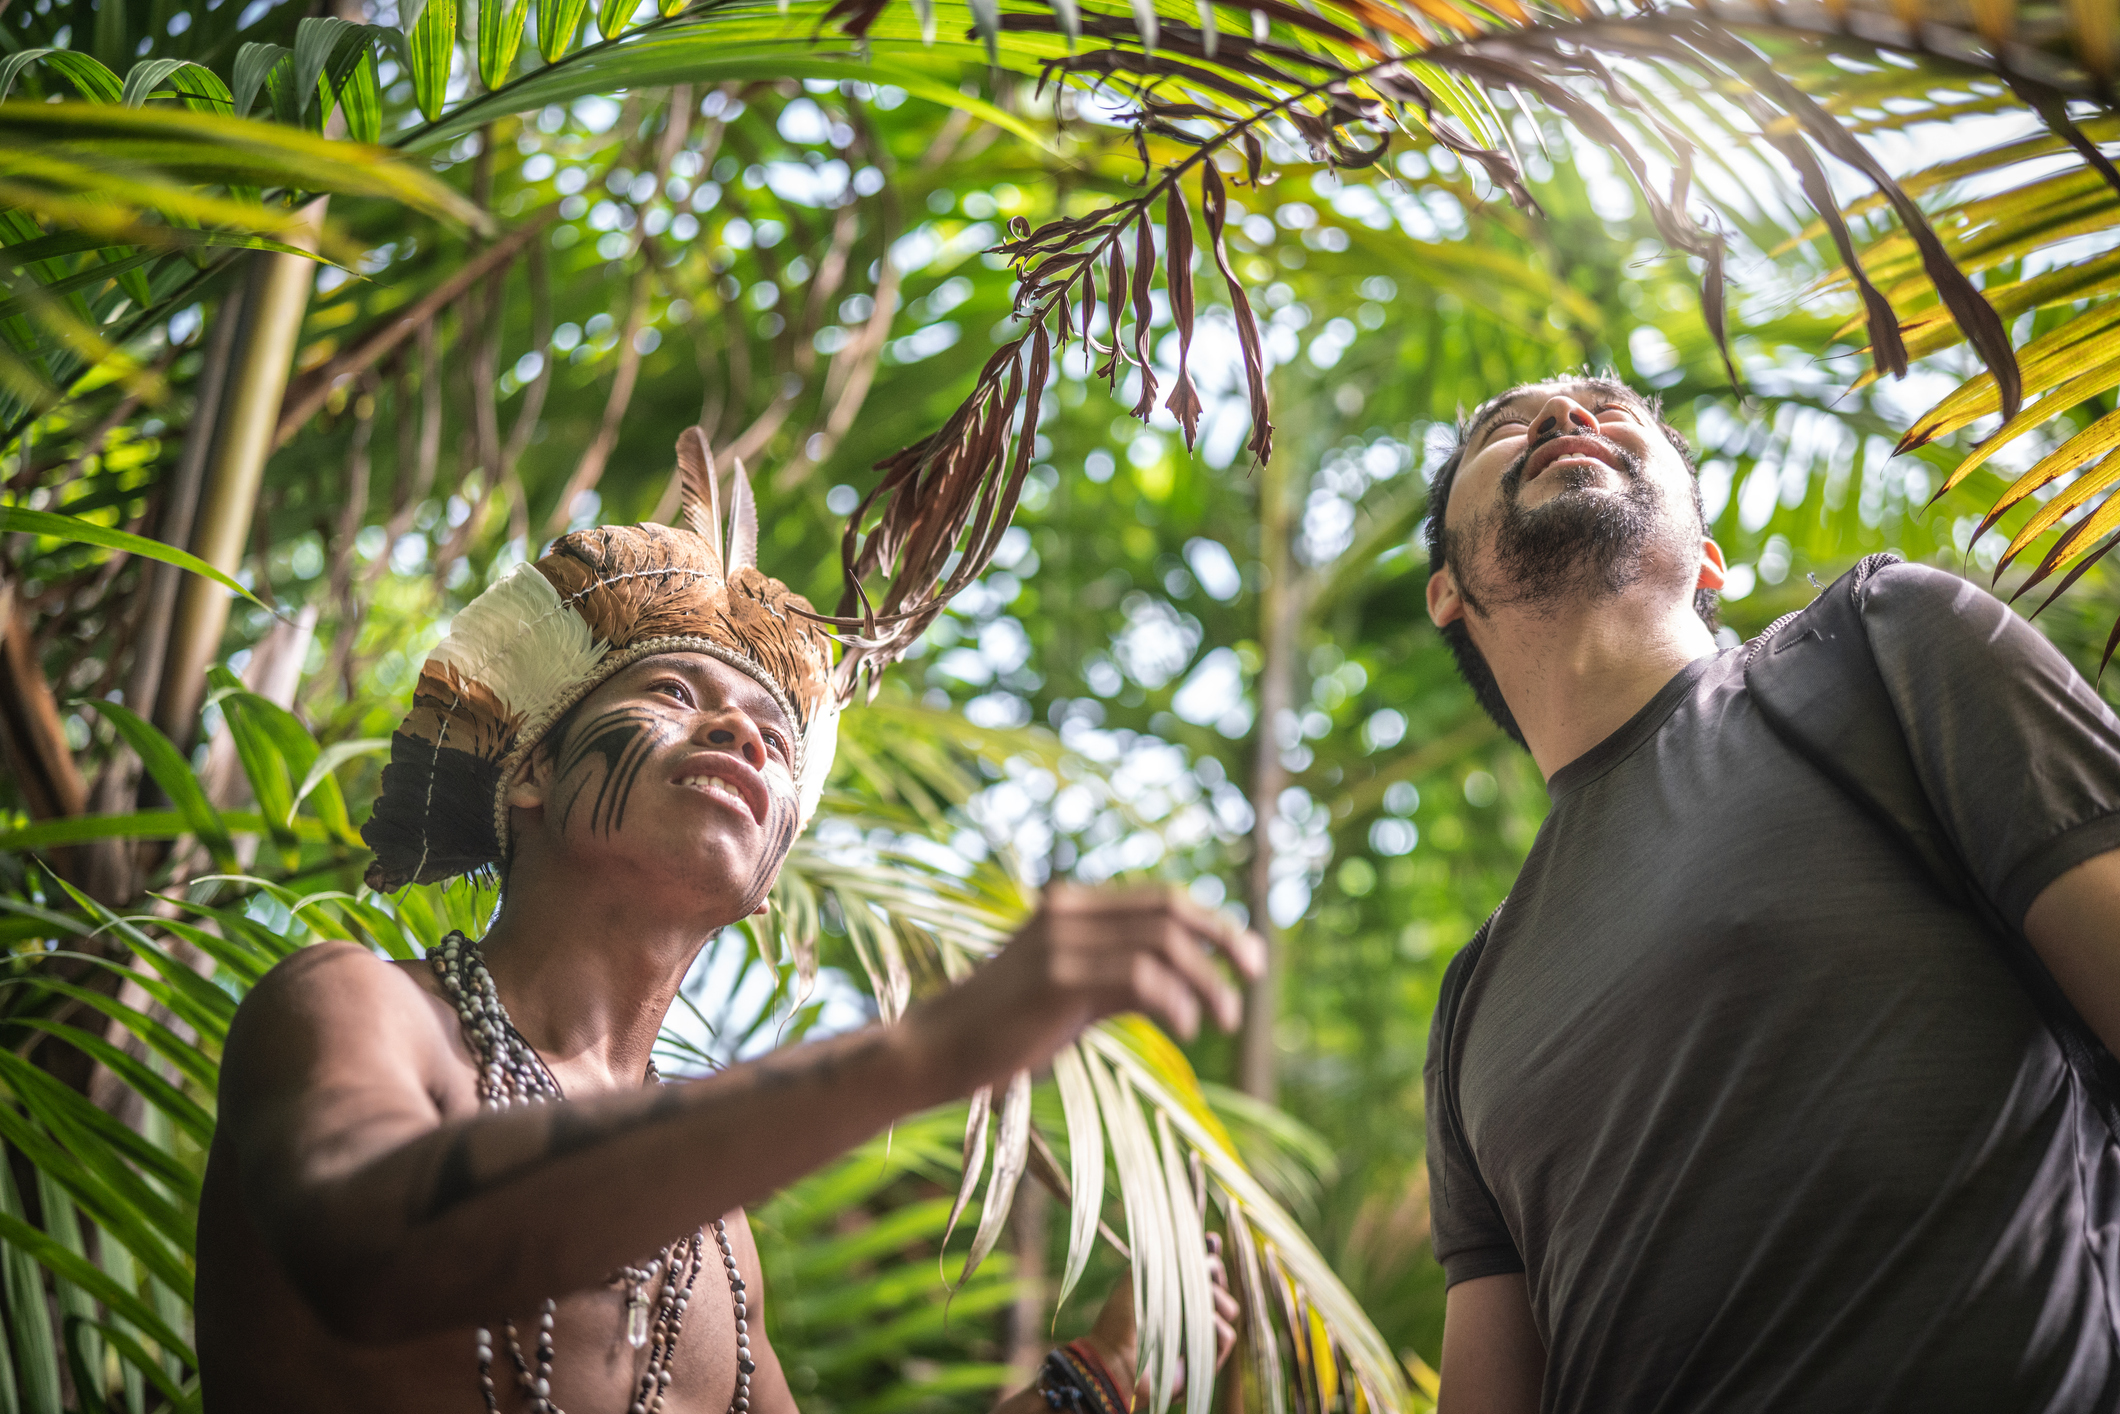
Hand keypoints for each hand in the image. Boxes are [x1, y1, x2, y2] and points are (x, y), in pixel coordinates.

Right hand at [909, 884, 1264, 1092]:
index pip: (1161, 899)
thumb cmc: (1005, 1029)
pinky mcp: (1055, 978)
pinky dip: (1175, 1002)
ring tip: (1224, 1019)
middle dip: (1223, 943)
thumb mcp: (1072, 994)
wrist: (934, 1050)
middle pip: (1170, 912)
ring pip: (1162, 944)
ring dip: (1206, 982)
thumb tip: (1181, 983)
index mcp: (1071, 907)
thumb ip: (1119, 978)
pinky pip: (1138, 978)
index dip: (1215, 924)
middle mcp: (1067, 912)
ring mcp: (1059, 941)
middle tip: (1254, 978)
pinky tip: (1187, 1029)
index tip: (1250, 957)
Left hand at [1081, 1233, 1242, 1395]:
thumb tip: (1202, 1239)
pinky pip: (1227, 1337)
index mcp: (1172, 1293)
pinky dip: (1217, 1327)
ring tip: (1199, 1299)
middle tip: (1206, 1269)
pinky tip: (1203, 1322)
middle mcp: (1187, 1314)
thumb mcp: (1141, 1276)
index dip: (1209, 1255)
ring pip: (1229, 1309)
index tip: (1210, 1241)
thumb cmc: (1122, 1317)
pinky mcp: (1204, 1361)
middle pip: (1220, 1286)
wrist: (1115, 1359)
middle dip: (1215, 1273)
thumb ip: (1169, 1257)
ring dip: (1217, 1299)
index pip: (1202, 1271)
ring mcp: (1197, 1337)